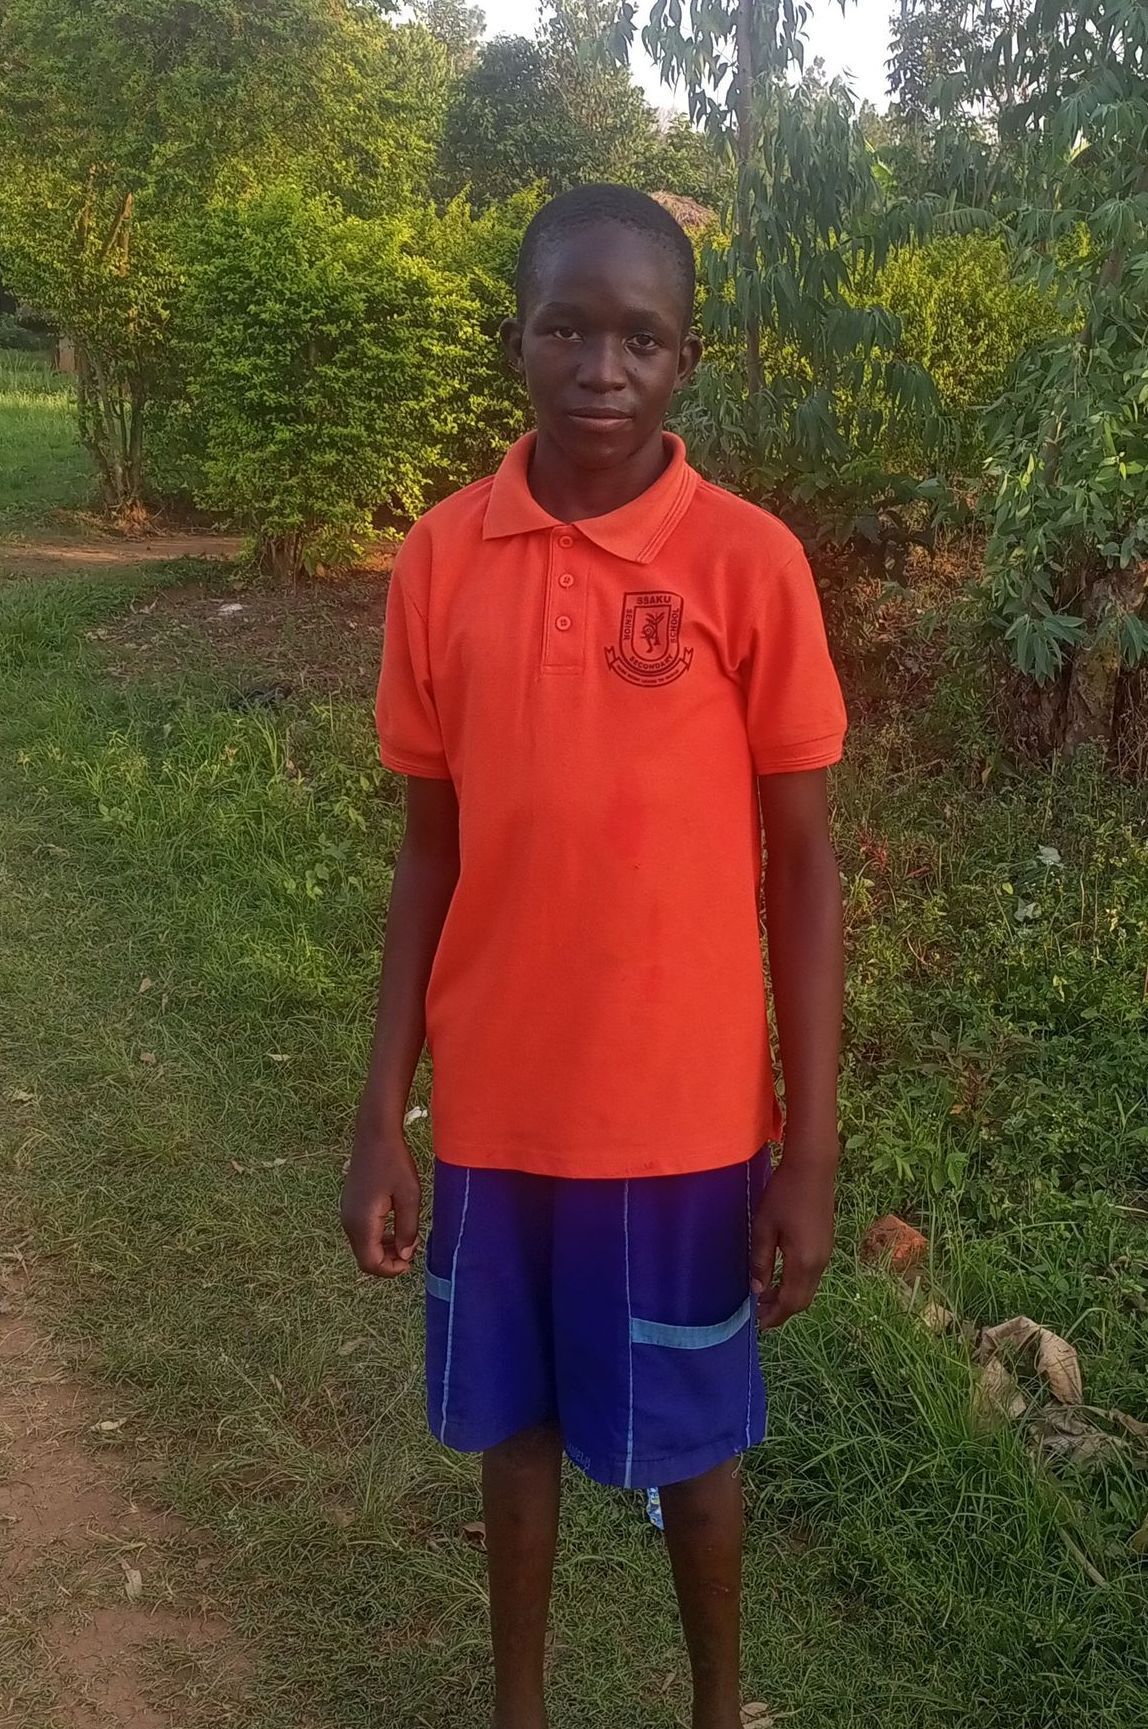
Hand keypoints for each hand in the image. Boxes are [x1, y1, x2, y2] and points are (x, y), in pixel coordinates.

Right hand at [340, 1121, 421, 1277]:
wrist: (375, 1135)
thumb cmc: (395, 1162)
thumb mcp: (410, 1196)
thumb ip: (407, 1229)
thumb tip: (404, 1256)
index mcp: (362, 1223)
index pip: (371, 1263)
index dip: (391, 1270)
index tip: (411, 1261)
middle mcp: (349, 1222)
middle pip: (365, 1258)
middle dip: (389, 1261)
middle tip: (413, 1247)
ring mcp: (347, 1213)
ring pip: (363, 1246)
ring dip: (385, 1249)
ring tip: (409, 1237)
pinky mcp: (350, 1205)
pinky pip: (362, 1232)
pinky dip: (378, 1236)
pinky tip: (396, 1226)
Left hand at [750, 1136, 836, 1329]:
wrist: (813, 1168)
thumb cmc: (784, 1195)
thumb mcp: (764, 1228)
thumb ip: (761, 1261)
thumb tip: (758, 1290)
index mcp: (804, 1262)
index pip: (790, 1302)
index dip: (774, 1316)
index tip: (757, 1324)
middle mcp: (819, 1263)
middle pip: (802, 1300)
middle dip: (781, 1311)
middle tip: (758, 1314)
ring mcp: (825, 1254)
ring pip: (808, 1289)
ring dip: (788, 1297)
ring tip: (764, 1297)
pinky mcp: (825, 1244)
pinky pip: (811, 1275)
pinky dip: (795, 1284)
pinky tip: (779, 1277)